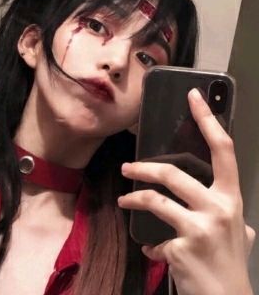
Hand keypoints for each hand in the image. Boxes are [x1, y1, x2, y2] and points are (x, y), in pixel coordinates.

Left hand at [118, 88, 255, 294]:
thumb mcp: (239, 234)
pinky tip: (150, 249)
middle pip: (173, 172)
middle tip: (127, 168)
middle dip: (143, 168)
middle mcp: (219, 208)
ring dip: (133, 198)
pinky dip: (150, 244)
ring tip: (124, 199)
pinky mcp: (181, 247)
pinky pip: (154, 238)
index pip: (222, 149)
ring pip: (154, 199)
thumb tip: (220, 210)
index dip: (207, 120)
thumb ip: (229, 215)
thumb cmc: (231, 265)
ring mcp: (200, 227)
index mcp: (231, 198)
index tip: (193, 97)